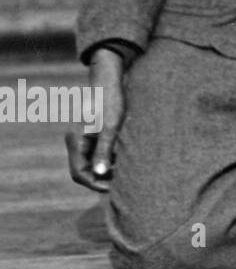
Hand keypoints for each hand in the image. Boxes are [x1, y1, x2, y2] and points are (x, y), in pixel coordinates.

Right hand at [65, 47, 125, 192]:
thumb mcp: (111, 127)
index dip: (95, 184)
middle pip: (83, 171)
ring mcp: (84, 138)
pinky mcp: (93, 134)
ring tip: (124, 175)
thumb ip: (104, 150)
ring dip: (105, 171)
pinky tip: (124, 162)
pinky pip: (97, 155)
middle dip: (99, 180)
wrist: (110, 81)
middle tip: (120, 186)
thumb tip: (99, 173)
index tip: (113, 188)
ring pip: (91, 164)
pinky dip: (108, 161)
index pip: (79, 173)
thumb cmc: (111, 101)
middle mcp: (77, 142)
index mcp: (77, 141)